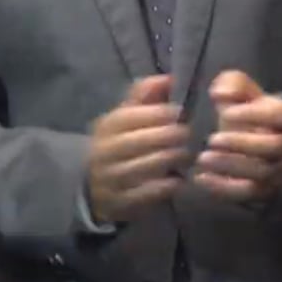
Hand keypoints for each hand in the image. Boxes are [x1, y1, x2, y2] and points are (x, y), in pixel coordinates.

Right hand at [86, 75, 188, 223]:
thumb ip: (145, 96)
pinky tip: (178, 179)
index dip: (157, 113)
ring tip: (187, 155)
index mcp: (106, 127)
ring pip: (144, 167)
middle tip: (189, 134)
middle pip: (140, 141)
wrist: (92, 184)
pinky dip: (165, 186)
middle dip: (168, 136)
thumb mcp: (126, 117)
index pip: (130, 116)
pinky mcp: (120, 203)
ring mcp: (110, 179)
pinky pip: (146, 194)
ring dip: (170, 160)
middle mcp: (104, 152)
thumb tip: (169, 78)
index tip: (179, 112)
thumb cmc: (120, 142)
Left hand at [194, 70, 281, 202]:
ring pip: (261, 173)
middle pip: (272, 147)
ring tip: (203, 158)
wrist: (259, 140)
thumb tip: (220, 92)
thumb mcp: (241, 91)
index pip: (279, 115)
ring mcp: (278, 170)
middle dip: (240, 143)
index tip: (225, 112)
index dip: (253, 114)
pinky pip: (247, 193)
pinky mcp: (264, 190)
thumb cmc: (246, 111)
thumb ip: (232, 84)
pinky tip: (201, 178)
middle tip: (211, 139)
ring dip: (230, 166)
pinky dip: (223, 188)